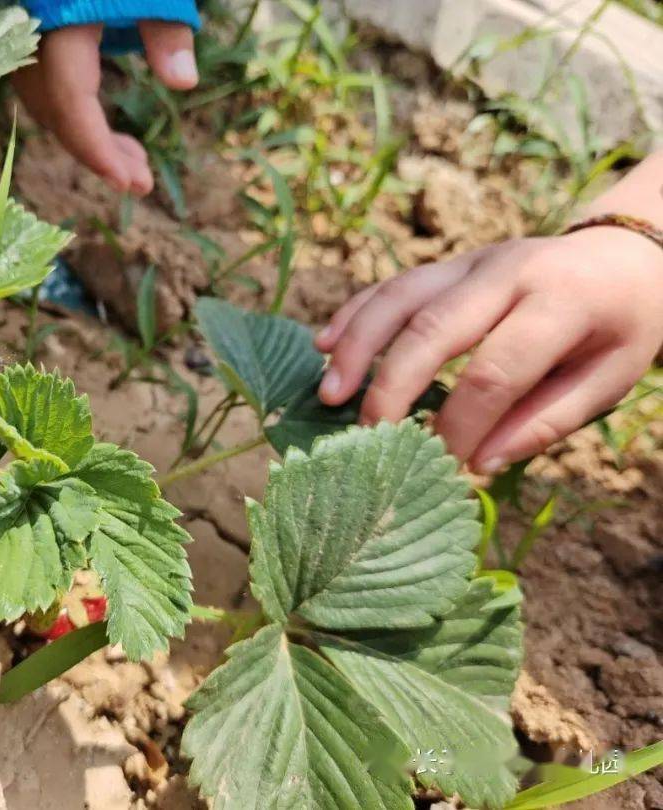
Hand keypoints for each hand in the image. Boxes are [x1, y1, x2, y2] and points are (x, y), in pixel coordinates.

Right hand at [12, 21, 197, 194]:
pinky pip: (49, 91)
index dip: (95, 148)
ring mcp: (24, 42)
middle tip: (142, 185)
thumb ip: (165, 30)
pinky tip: (118, 140)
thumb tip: (184, 83)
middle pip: (58, 112)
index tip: (124, 184)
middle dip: (98, 154)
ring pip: (51, 107)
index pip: (69, 101)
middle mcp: (29, 40)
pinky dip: (81, 119)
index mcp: (55, 29)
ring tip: (137, 167)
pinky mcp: (30, 41)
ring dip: (92, 142)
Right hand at [314, 228, 662, 472]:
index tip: (444, 464)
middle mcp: (507, 272)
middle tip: (366, 434)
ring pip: (400, 295)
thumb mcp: (611, 377)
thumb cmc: (620, 324)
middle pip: (432, 328)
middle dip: (392, 385)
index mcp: (560, 302)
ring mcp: (471, 261)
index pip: (496, 370)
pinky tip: (323, 345)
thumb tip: (480, 462)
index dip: (462, 424)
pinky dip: (354, 313)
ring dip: (357, 344)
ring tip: (330, 392)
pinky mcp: (448, 263)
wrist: (625, 251)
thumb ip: (547, 420)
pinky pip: (392, 284)